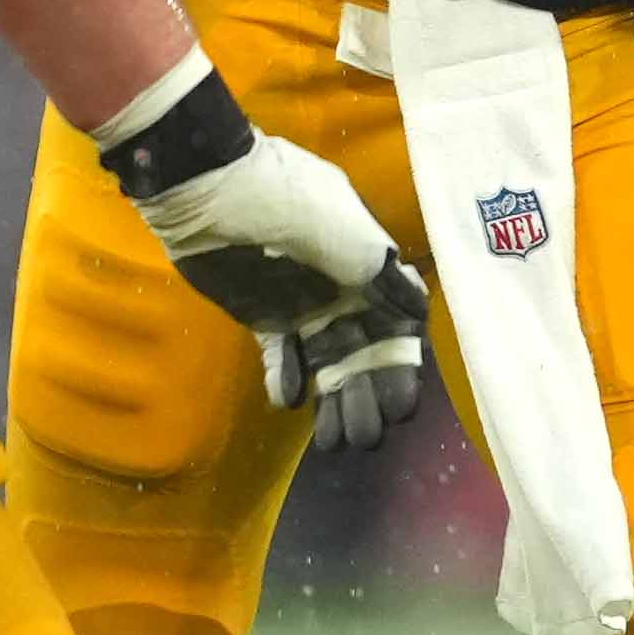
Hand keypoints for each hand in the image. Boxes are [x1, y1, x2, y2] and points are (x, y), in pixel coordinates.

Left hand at [120, 111, 424, 451]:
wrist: (215, 193)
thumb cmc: (290, 206)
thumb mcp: (349, 236)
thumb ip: (384, 278)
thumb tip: (418, 311)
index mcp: (370, 270)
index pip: (397, 329)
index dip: (402, 368)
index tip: (402, 407)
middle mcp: (343, 291)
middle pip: (365, 354)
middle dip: (369, 396)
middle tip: (368, 437)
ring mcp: (303, 305)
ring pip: (328, 362)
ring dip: (333, 400)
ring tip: (334, 441)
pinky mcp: (264, 316)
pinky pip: (283, 355)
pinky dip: (287, 379)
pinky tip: (289, 403)